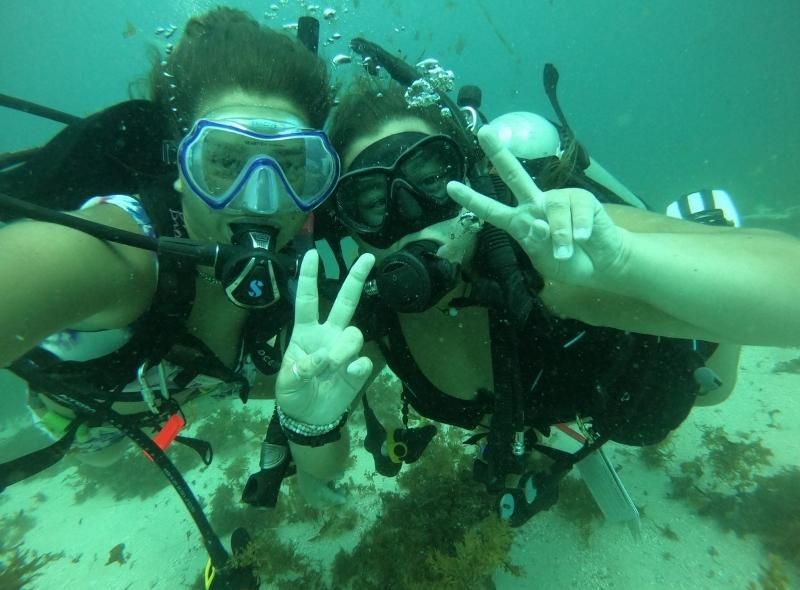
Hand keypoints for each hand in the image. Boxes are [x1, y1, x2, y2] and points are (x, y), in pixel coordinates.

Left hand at [275, 250, 374, 424]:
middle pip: (344, 302)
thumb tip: (322, 358)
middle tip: (366, 257)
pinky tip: (347, 376)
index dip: (308, 277)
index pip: (306, 300)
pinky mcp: (357, 369)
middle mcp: (328, 335)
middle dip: (355, 279)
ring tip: (334, 366)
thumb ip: (300, 370)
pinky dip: (355, 368)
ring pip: (354, 334)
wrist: (309, 418)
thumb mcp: (286, 383)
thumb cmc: (293, 393)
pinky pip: (363, 360)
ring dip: (344, 349)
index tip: (311, 254)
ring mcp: (344, 350)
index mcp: (305, 332)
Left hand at [447, 126, 630, 285]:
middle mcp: (536, 205)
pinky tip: (584, 237)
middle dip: (500, 154)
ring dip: (560, 236)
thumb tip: (538, 224)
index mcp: (520, 222)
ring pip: (552, 208)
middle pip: (515, 176)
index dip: (472, 199)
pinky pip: (576, 212)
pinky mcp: (582, 199)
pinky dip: (579, 231)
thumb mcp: (545, 260)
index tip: (450, 186)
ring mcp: (558, 200)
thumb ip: (538, 244)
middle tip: (484, 132)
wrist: (601, 264)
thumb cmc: (569, 262)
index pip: (492, 210)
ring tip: (566, 251)